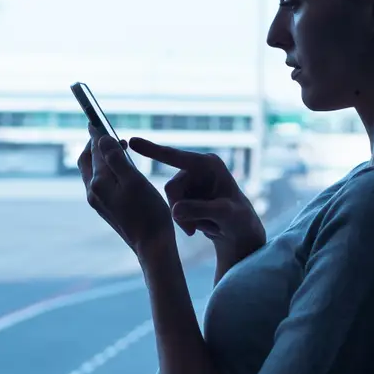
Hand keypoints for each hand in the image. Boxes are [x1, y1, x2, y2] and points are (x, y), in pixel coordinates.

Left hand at [78, 129, 173, 256]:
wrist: (152, 245)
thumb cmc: (148, 212)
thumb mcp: (134, 181)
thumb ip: (116, 159)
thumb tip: (101, 139)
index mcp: (98, 183)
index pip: (93, 150)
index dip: (95, 133)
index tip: (95, 119)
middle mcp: (93, 192)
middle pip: (87, 161)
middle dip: (96, 145)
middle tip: (110, 134)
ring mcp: (98, 202)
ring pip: (94, 172)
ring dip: (103, 158)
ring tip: (120, 149)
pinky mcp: (106, 209)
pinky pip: (101, 183)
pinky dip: (108, 171)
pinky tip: (122, 171)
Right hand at [127, 137, 266, 266]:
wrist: (240, 232)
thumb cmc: (239, 219)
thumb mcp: (224, 215)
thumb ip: (200, 210)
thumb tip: (175, 210)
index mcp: (209, 164)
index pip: (176, 157)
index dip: (153, 151)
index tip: (132, 141)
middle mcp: (198, 168)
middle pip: (171, 187)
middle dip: (179, 210)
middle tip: (192, 230)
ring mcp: (191, 180)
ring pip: (170, 199)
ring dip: (182, 217)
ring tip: (201, 227)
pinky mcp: (187, 191)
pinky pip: (173, 205)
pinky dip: (182, 220)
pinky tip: (198, 225)